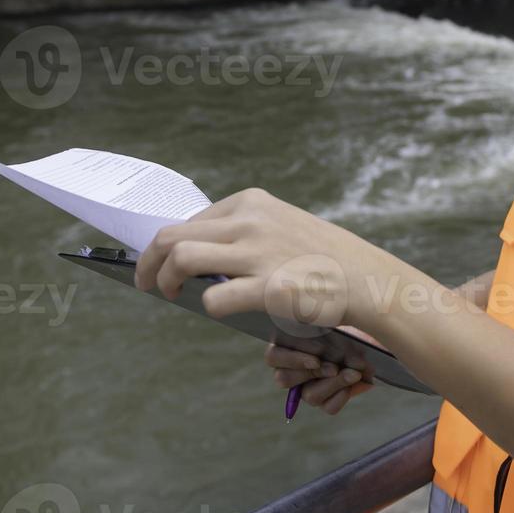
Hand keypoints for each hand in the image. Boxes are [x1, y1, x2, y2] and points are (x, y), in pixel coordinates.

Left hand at [133, 188, 413, 332]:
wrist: (367, 280)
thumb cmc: (321, 259)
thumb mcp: (282, 226)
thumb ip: (243, 231)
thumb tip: (195, 250)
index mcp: (252, 203)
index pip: (188, 220)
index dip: (164, 246)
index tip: (158, 264)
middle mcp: (250, 222)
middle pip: (172, 236)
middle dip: (148, 263)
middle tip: (146, 284)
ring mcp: (259, 254)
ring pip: (181, 259)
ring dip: (164, 280)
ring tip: (168, 295)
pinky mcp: (270, 288)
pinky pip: (215, 297)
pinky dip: (207, 305)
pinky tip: (217, 308)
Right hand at [264, 327, 379, 414]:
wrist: (372, 340)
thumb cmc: (347, 326)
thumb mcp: (333, 319)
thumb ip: (319, 320)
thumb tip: (312, 323)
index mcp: (286, 346)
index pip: (273, 358)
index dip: (293, 360)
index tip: (316, 358)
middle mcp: (293, 370)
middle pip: (284, 380)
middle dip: (312, 373)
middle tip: (334, 367)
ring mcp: (308, 388)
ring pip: (310, 396)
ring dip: (334, 384)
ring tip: (354, 373)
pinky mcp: (327, 401)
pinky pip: (329, 407)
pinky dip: (344, 395)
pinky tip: (358, 382)